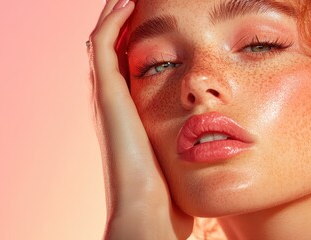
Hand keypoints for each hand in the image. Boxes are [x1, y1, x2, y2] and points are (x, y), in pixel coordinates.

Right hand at [88, 0, 193, 238]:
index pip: (124, 67)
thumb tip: (208, 143)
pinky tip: (127, 2)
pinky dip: (111, 22)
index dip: (131, 42)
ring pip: (101, 43)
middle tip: (133, 0)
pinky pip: (102, 47)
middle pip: (109, 51)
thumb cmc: (165, 191)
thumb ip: (183, 143)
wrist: (147, 210)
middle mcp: (111, 102)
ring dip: (112, 16)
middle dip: (119, 24)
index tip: (148, 22)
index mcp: (126, 113)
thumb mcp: (176, 157)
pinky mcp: (106, 96)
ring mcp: (105, 98)